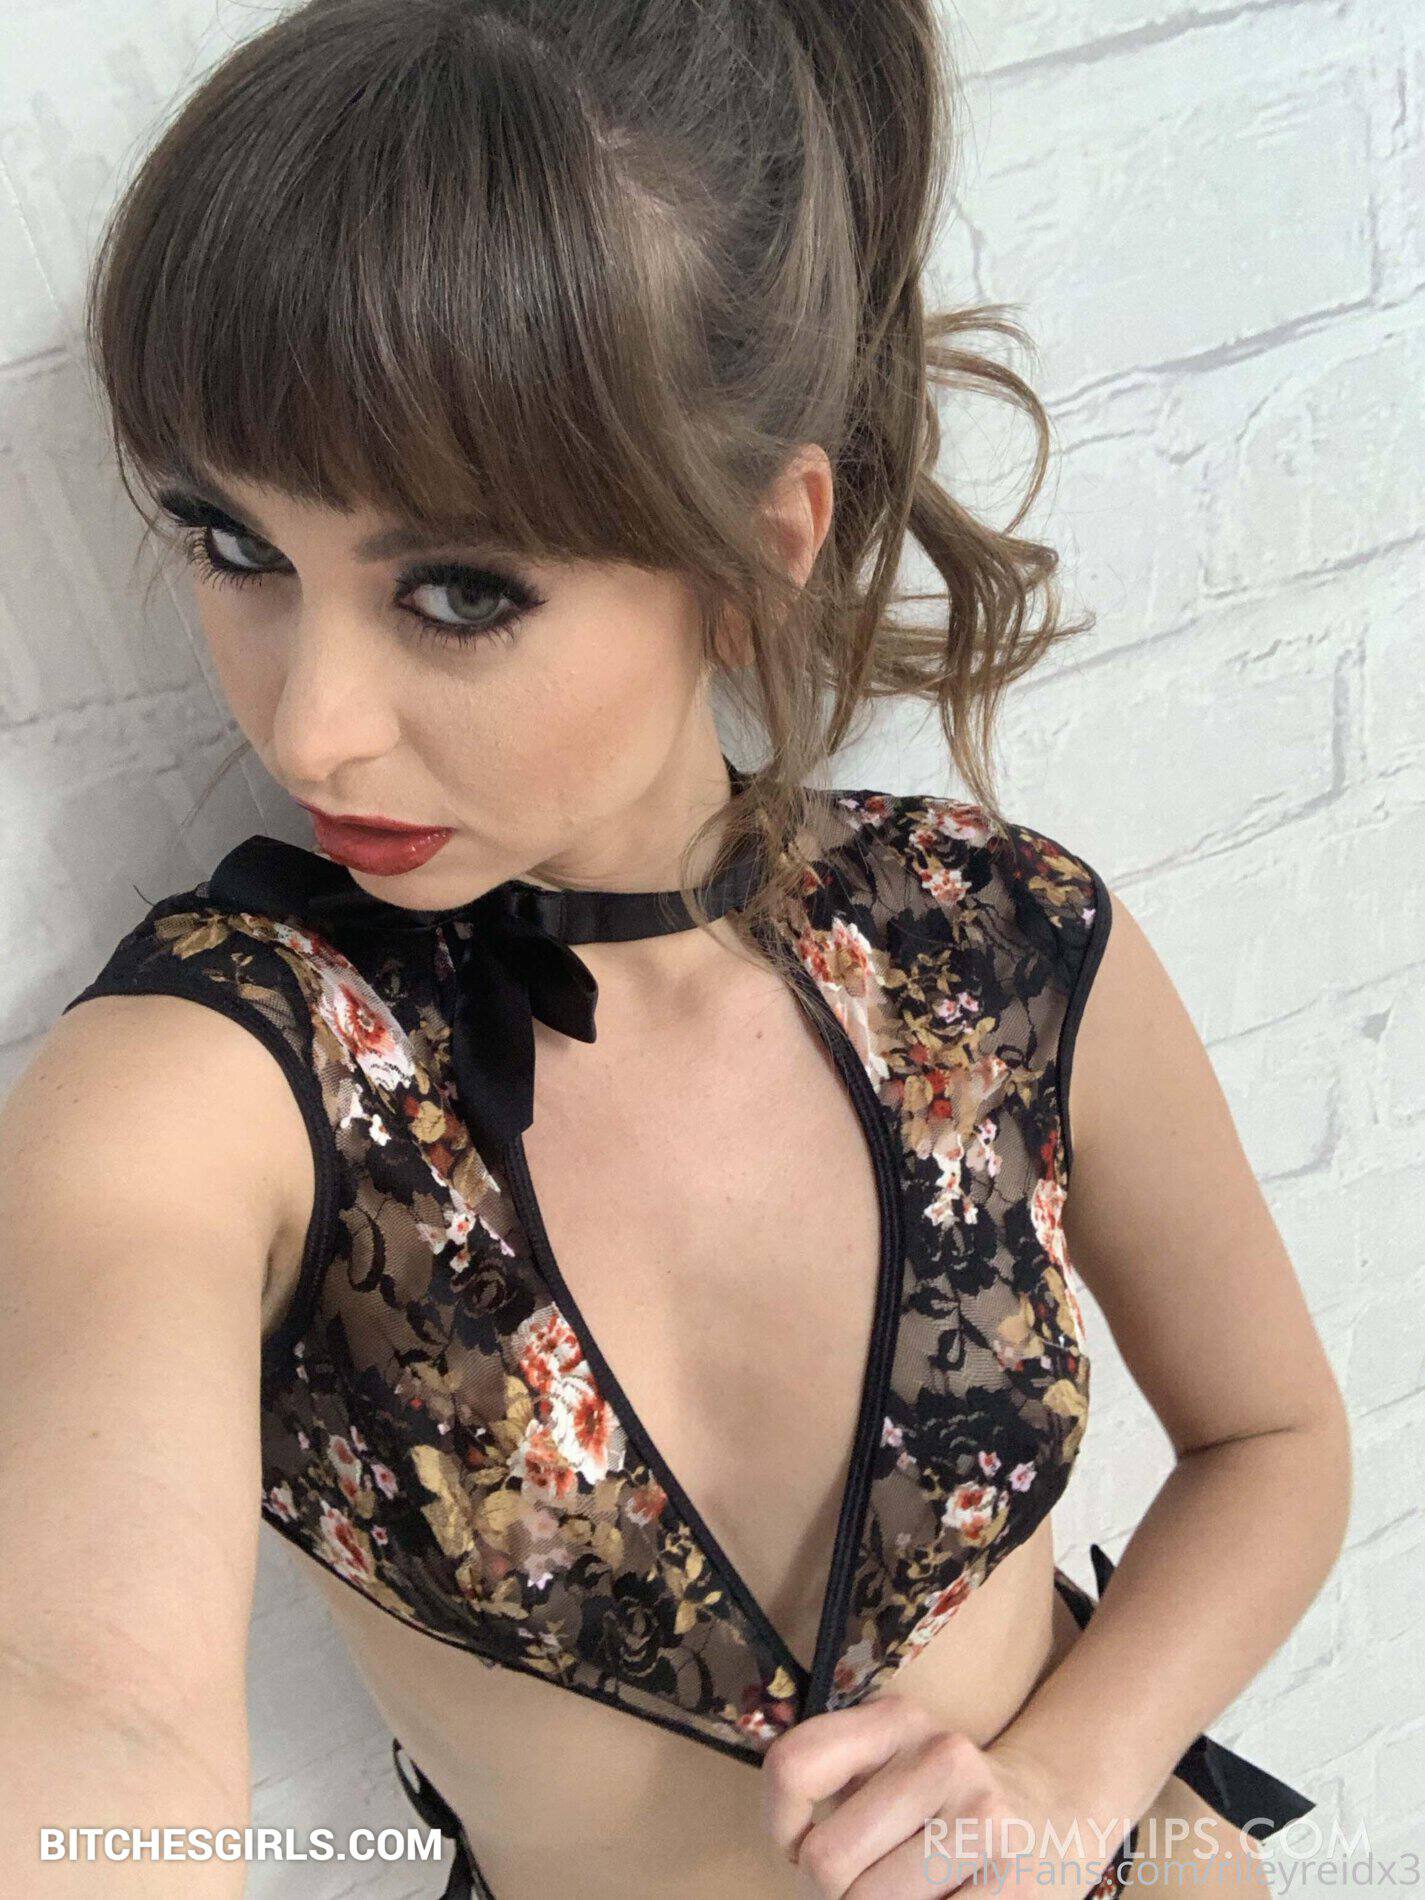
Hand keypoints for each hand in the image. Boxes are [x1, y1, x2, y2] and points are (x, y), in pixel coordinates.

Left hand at [760, 1691, 1131, 1898]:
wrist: (1052, 1811)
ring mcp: (982, 1820)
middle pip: (825, 1862)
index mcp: (897, 1720)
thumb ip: (830, 1781)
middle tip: (864, 1883)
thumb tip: (794, 1852)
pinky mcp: (1014, 1884)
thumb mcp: (886, 1763)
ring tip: (906, 1892)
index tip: (802, 1844)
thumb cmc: (940, 1800)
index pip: (793, 1767)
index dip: (781, 1826)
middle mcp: (941, 1756)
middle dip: (831, 1891)